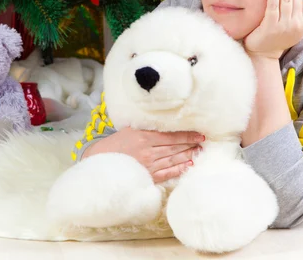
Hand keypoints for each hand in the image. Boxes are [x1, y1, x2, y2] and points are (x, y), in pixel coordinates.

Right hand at [82, 127, 203, 183]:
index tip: (199, 134)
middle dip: (191, 144)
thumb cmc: (114, 145)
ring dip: (188, 155)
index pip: (172, 136)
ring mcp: (148, 165)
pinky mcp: (147, 176)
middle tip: (203, 142)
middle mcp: (148, 151)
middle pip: (175, 147)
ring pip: (173, 159)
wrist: (99, 162)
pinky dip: (179, 169)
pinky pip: (167, 173)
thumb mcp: (129, 130)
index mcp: (144, 136)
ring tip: (198, 152)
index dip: (188, 135)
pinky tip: (188, 165)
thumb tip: (164, 125)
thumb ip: (146, 129)